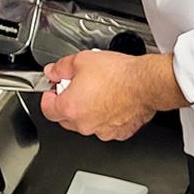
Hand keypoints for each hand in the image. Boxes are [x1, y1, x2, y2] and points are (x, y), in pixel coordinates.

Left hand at [41, 51, 185, 140]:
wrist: (145, 83)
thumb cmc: (118, 74)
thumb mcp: (81, 60)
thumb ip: (61, 67)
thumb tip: (53, 71)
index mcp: (70, 108)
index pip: (47, 109)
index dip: (48, 96)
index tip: (53, 89)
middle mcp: (84, 124)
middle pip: (65, 118)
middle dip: (67, 102)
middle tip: (76, 86)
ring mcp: (102, 131)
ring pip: (86, 123)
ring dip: (87, 110)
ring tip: (97, 91)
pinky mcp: (118, 132)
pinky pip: (105, 126)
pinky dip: (105, 116)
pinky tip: (111, 100)